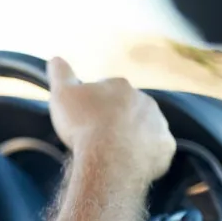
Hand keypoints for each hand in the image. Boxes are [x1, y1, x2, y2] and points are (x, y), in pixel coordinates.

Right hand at [47, 57, 175, 186]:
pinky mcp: (166, 149)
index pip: (106, 89)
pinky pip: (155, 150)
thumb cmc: (83, 125)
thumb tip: (56, 58)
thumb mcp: (62, 94)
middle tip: (96, 135)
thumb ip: (60, 73)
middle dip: (115, 118)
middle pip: (127, 108)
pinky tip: (128, 162)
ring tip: (111, 151)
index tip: (83, 116)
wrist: (109, 161)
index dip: (93, 102)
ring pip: (144, 128)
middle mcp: (145, 101)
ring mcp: (159, 126)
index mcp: (121, 86)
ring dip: (131, 135)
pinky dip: (143, 154)